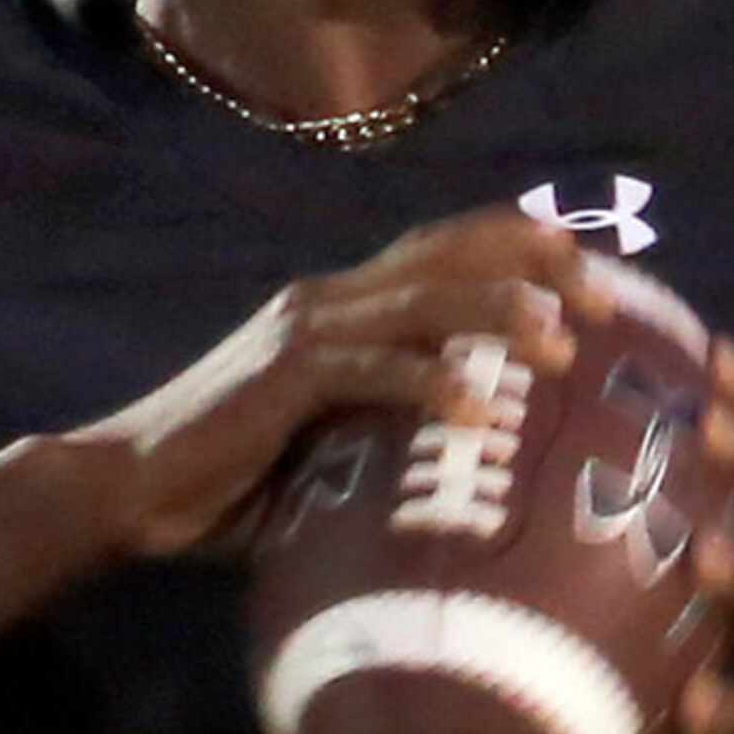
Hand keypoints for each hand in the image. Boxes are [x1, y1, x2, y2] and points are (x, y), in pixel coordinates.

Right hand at [68, 209, 611, 556]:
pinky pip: (372, 372)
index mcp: (339, 306)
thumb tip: (471, 477)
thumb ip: (386, 437)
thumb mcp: (325, 449)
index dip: (513, 245)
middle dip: (530, 264)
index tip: (589, 263)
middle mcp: (326, 299)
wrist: (127, 488)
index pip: (439, 251)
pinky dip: (430, 383)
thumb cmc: (229, 484)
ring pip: (420, 301)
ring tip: (564, 341)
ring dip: (497, 315)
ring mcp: (303, 331)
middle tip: (606, 291)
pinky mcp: (282, 377)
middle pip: (445, 255)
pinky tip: (481, 406)